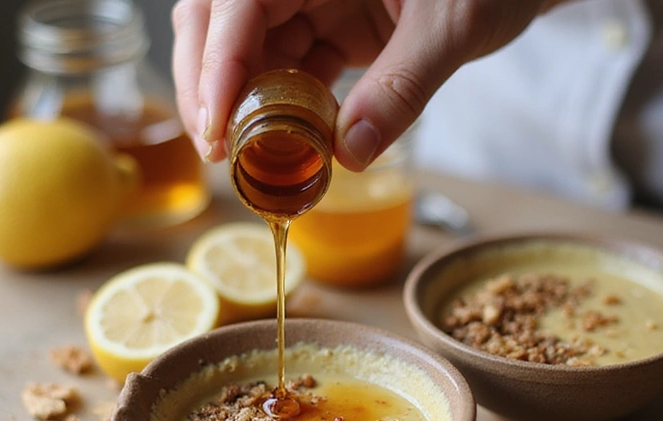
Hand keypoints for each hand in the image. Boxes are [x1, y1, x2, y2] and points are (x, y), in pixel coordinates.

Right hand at [172, 0, 548, 169]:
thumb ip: (402, 86)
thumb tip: (351, 152)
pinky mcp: (332, 26)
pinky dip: (286, 108)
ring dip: (245, 103)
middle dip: (210, 83)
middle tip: (215, 149)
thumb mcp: (452, 28)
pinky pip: (292, 66)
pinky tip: (294, 143)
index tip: (217, 123)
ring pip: (250, 48)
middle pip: (222, 21)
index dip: (217, 59)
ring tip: (250, 158)